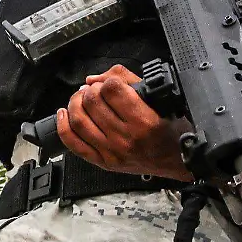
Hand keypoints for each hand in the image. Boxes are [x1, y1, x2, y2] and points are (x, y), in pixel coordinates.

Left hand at [57, 65, 192, 181]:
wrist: (178, 160)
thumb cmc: (172, 129)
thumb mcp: (158, 98)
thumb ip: (127, 80)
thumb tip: (96, 79)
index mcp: (143, 121)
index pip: (112, 89)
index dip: (110, 81)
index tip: (114, 84)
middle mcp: (125, 138)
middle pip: (92, 102)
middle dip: (91, 89)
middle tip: (96, 90)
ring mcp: (111, 152)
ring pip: (79, 120)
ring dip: (75, 102)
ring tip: (81, 98)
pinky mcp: (103, 162)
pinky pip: (73, 143)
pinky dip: (63, 125)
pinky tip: (64, 113)